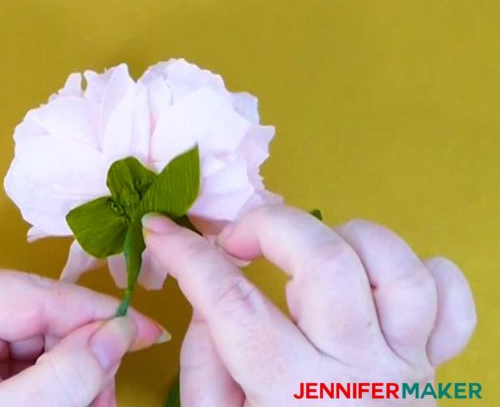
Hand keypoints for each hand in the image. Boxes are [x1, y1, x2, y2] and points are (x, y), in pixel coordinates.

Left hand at [0, 270, 167, 406]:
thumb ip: (59, 378)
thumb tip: (119, 336)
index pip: (36, 294)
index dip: (97, 313)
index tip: (148, 332)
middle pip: (42, 322)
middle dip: (82, 361)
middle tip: (106, 404)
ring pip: (39, 348)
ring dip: (70, 382)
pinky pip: (21, 368)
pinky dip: (49, 392)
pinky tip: (64, 405)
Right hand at [143, 205, 475, 405]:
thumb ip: (203, 363)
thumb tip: (206, 297)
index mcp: (292, 394)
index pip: (232, 304)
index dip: (188, 256)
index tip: (160, 229)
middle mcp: (355, 372)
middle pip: (327, 266)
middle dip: (271, 226)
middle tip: (239, 239)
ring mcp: (405, 365)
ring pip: (398, 270)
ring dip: (347, 238)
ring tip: (309, 254)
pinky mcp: (436, 364)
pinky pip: (454, 304)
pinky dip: (426, 273)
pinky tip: (379, 282)